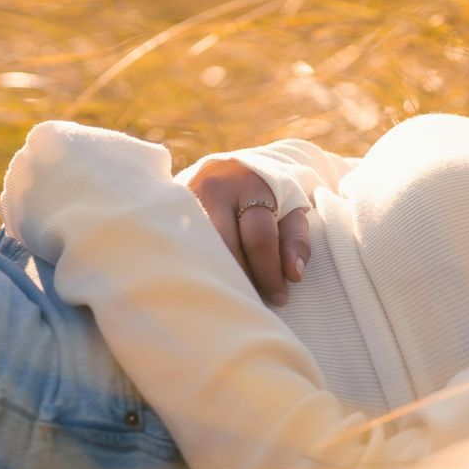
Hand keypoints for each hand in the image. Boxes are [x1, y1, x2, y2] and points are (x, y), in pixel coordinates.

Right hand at [184, 157, 311, 304]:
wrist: (233, 167)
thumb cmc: (268, 197)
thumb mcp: (291, 210)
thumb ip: (297, 240)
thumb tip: (294, 275)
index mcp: (251, 187)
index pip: (260, 238)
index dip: (270, 273)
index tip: (279, 297)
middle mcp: (215, 189)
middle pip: (226, 246)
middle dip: (244, 279)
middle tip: (254, 301)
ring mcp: (187, 198)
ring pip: (201, 247)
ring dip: (219, 275)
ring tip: (233, 295)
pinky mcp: (171, 209)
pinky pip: (183, 244)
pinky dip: (198, 265)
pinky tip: (209, 282)